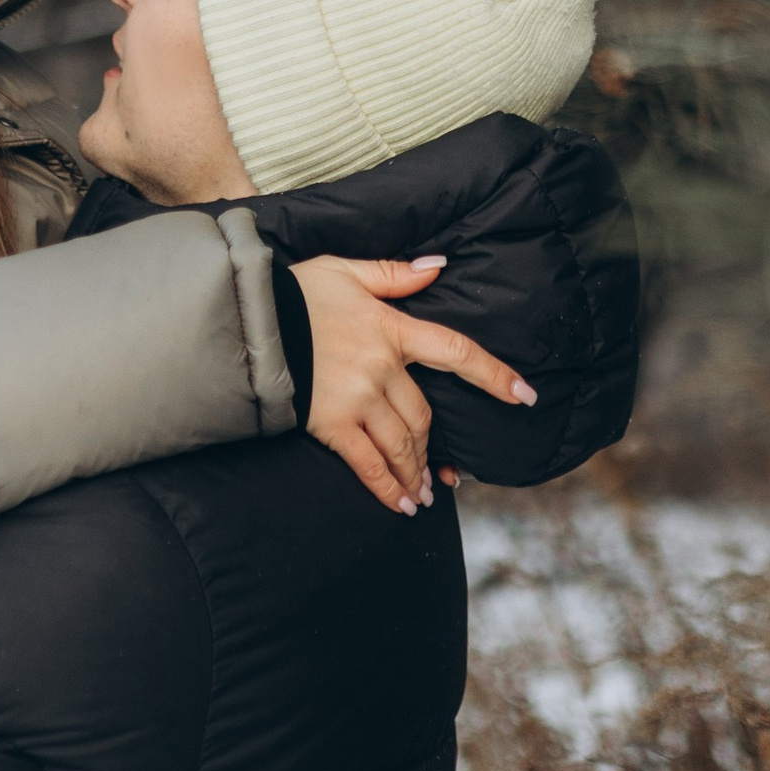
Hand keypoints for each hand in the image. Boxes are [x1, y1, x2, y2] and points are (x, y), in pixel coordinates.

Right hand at [293, 254, 535, 514]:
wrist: (244, 321)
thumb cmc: (293, 293)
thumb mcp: (344, 270)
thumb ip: (395, 274)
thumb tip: (439, 267)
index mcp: (391, 328)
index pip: (455, 351)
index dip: (493, 375)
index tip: (524, 396)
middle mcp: (382, 367)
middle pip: (424, 415)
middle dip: (432, 448)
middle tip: (438, 472)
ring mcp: (358, 398)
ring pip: (403, 444)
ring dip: (416, 472)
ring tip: (421, 494)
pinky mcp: (332, 424)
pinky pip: (368, 463)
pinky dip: (387, 487)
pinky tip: (400, 503)